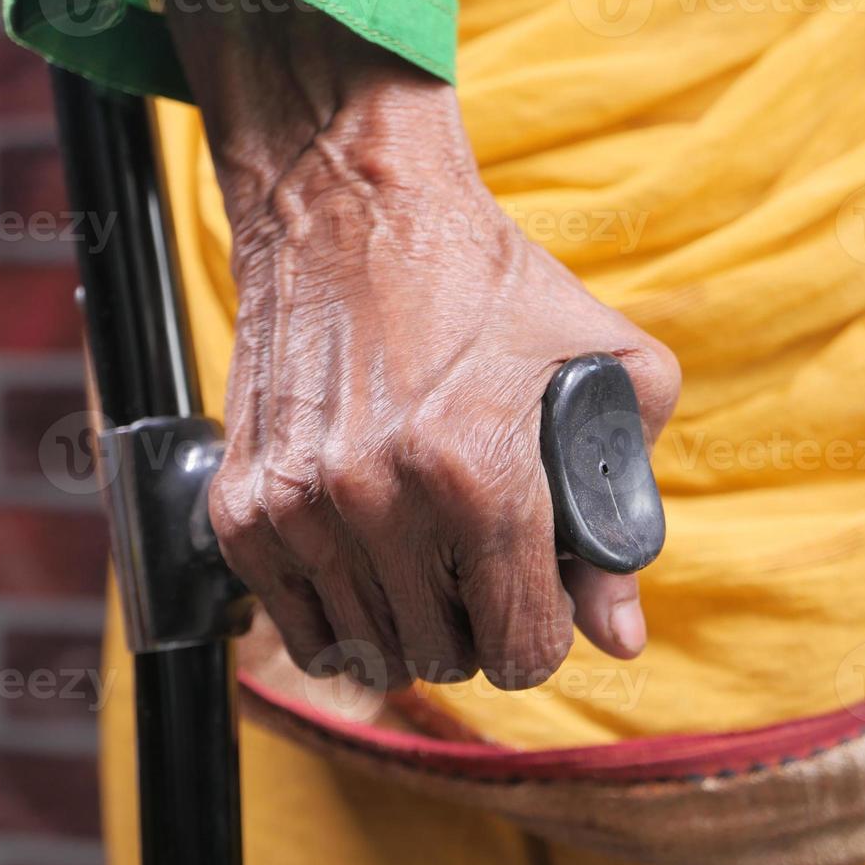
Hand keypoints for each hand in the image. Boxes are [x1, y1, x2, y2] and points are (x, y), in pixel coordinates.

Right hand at [168, 11, 679, 689]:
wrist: (348, 206)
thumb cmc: (484, 282)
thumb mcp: (606, 364)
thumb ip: (623, 508)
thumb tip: (620, 635)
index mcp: (479, 471)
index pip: (520, 646)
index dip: (541, 637)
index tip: (535, 610)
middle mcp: (379, 499)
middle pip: (444, 657)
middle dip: (476, 631)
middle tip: (479, 577)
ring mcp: (298, 508)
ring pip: (367, 654)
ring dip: (406, 630)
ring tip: (423, 569)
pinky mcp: (241, 506)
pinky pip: (294, 626)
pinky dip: (337, 616)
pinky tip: (364, 566)